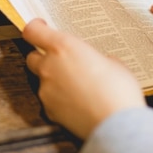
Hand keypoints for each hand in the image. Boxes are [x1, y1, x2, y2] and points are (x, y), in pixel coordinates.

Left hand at [22, 19, 145, 139]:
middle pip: (33, 57)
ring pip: (42, 80)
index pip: (33, 31)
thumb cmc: (119, 90)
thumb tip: (95, 64)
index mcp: (64, 47)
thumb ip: (95, 59)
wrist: (117, 125)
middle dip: (44, 57)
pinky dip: (59, 99)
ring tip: (77, 86)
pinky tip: (78, 103)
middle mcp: (49, 67)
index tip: (41, 27)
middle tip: (63, 60)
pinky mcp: (49, 111)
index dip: (35, 28)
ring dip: (54, 80)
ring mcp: (46, 90)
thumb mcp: (114, 63)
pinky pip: (49, 99)